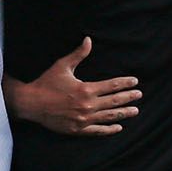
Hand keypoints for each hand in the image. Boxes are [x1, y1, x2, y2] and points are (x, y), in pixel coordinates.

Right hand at [3, 37, 139, 136]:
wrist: (31, 103)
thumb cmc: (46, 83)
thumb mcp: (62, 66)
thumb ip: (78, 54)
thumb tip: (88, 39)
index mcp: (86, 89)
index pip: (112, 86)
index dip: (125, 83)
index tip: (135, 82)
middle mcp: (88, 105)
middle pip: (114, 102)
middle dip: (129, 98)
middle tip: (139, 95)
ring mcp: (84, 119)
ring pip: (109, 117)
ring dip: (124, 114)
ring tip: (134, 111)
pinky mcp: (78, 130)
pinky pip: (98, 131)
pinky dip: (109, 129)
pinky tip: (118, 127)